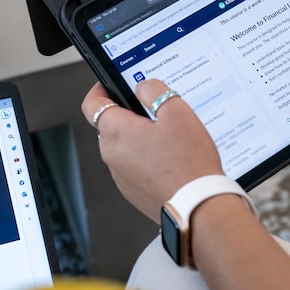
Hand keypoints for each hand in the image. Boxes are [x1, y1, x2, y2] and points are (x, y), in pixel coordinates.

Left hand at [80, 80, 223, 220]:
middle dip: (128, 115)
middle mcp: (112, 154)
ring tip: (169, 139)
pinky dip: (145, 159)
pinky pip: (133, 166)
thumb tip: (143, 85)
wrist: (197, 205)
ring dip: (138, 138)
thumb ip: (156, 91)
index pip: (92, 103)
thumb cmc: (189, 162)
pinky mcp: (132, 191)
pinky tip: (170, 160)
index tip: (110, 84)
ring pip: (123, 147)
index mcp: (117, 132)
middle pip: (109, 125)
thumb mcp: (178, 113)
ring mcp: (120, 175)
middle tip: (155, 112)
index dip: (100, 89)